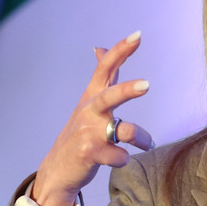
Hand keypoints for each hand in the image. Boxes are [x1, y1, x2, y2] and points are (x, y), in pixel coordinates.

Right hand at [31, 31, 154, 205]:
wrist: (58, 170)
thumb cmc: (80, 134)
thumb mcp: (88, 103)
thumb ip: (101, 79)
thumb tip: (100, 48)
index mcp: (91, 97)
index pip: (105, 68)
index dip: (120, 51)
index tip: (138, 35)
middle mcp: (90, 111)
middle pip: (110, 96)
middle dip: (127, 90)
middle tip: (146, 85)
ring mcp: (88, 133)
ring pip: (124, 130)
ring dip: (141, 137)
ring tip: (149, 143)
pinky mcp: (89, 153)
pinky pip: (120, 156)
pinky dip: (124, 159)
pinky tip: (120, 159)